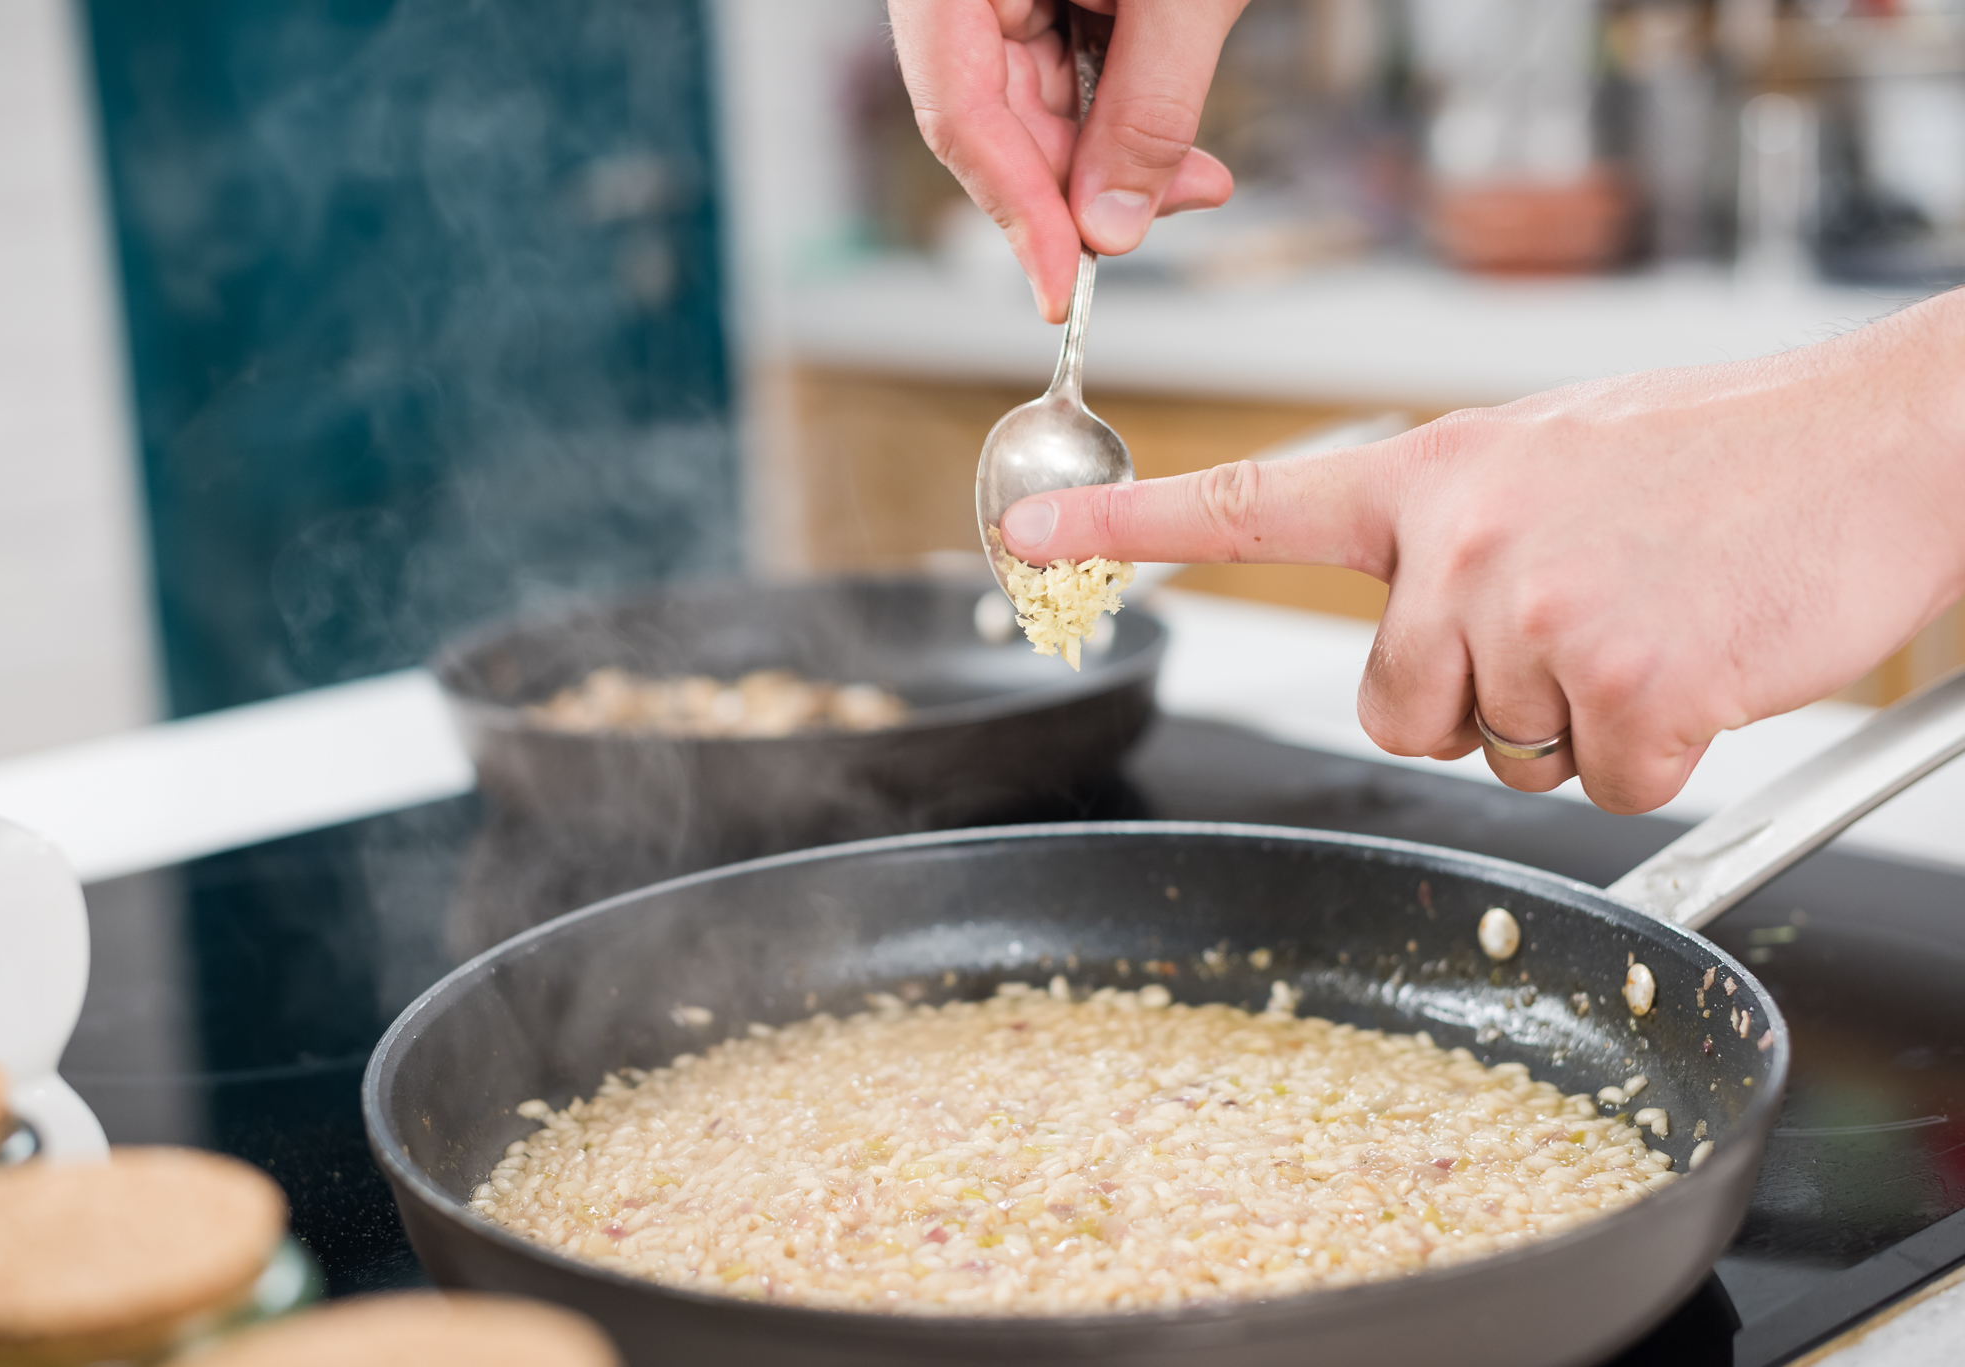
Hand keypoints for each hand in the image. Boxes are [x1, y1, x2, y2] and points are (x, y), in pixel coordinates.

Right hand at [887, 0, 1245, 321]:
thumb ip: (1148, 108)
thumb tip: (1111, 226)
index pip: (958, 108)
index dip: (1013, 210)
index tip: (1063, 287)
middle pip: (991, 118)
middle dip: (1079, 187)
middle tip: (1148, 227)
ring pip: (1033, 106)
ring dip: (1112, 160)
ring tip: (1195, 182)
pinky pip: (1066, 72)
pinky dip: (1123, 116)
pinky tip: (1177, 152)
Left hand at [997, 290, 1964, 812]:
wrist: (1884, 446)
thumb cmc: (1722, 460)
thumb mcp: (1553, 458)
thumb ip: (1459, 536)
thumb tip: (1417, 630)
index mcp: (1436, 476)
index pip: (1252, 503)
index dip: (1130, 527)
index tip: (1031, 531)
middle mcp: (1464, 539)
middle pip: (1397, 707)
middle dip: (1476, 704)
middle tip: (1580, 628)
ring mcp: (1538, 610)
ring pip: (1503, 755)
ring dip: (1576, 725)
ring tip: (1655, 625)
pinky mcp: (1624, 682)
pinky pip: (1606, 786)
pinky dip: (1661, 755)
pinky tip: (1705, 666)